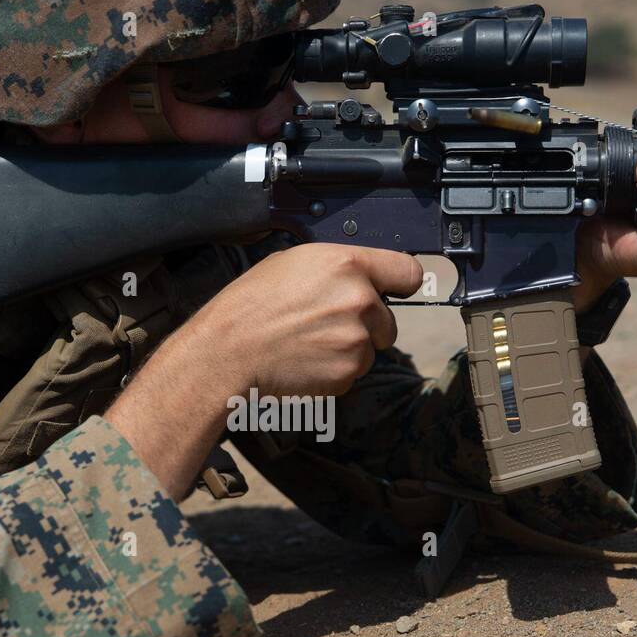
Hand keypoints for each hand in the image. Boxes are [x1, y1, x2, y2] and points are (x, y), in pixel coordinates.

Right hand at [217, 243, 422, 396]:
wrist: (228, 350)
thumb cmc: (251, 305)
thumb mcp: (292, 263)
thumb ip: (336, 268)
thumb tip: (358, 276)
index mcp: (347, 265)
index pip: (407, 271)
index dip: (401, 284)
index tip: (396, 291)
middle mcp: (359, 301)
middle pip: (389, 321)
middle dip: (366, 326)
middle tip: (326, 326)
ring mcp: (356, 340)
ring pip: (370, 350)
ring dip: (348, 351)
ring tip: (307, 343)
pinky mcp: (348, 372)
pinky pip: (352, 373)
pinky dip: (334, 371)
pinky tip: (305, 361)